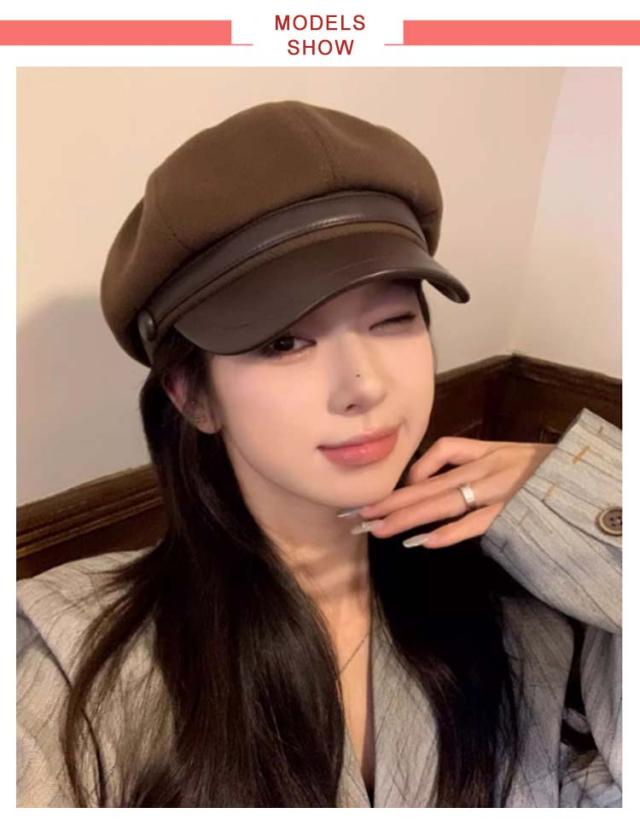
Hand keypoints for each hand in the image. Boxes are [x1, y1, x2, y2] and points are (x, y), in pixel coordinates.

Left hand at [350, 437, 554, 547]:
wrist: (583, 474)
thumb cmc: (543, 466)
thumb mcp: (505, 452)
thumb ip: (466, 459)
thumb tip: (425, 478)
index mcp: (484, 452)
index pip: (437, 456)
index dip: (406, 477)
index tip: (380, 497)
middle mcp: (485, 467)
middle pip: (428, 484)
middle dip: (390, 502)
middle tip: (357, 516)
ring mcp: (497, 489)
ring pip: (443, 502)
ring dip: (408, 517)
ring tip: (379, 530)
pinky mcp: (512, 511)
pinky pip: (476, 522)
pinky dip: (451, 531)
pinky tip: (426, 543)